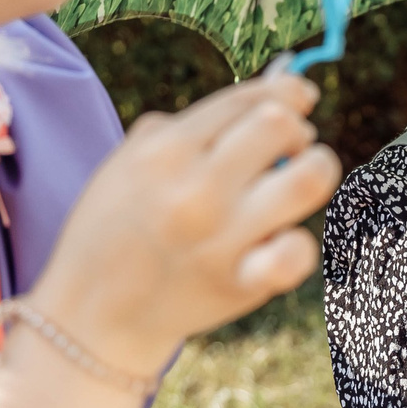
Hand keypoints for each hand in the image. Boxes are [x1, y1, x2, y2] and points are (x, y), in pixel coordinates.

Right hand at [32, 69, 339, 377]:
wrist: (91, 316)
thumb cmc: (115, 230)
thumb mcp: (126, 164)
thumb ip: (181, 126)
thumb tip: (261, 92)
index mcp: (164, 151)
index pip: (246, 100)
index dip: (287, 91)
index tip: (299, 97)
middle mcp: (196, 189)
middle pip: (282, 127)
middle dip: (297, 130)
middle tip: (290, 148)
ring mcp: (220, 238)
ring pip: (310, 179)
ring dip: (315, 172)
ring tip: (298, 184)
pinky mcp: (239, 284)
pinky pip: (298, 251)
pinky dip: (297, 245)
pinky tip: (280, 242)